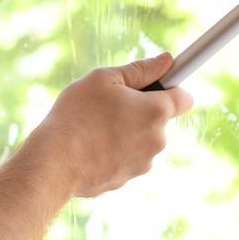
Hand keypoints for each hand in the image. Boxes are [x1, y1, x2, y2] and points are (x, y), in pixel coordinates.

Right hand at [25, 52, 194, 197]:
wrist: (54, 163)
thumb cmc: (76, 115)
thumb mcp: (103, 79)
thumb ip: (140, 69)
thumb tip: (167, 60)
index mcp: (155, 111)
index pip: (184, 98)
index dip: (171, 88)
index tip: (155, 84)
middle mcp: (157, 140)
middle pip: (158, 119)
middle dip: (140, 111)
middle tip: (110, 105)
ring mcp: (143, 163)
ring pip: (141, 140)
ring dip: (127, 132)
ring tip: (95, 127)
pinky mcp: (126, 179)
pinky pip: (126, 158)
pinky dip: (114, 151)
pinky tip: (90, 147)